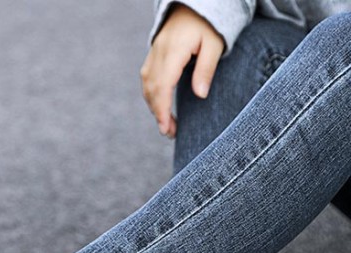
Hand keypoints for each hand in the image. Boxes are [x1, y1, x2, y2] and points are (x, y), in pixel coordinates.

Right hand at [140, 3, 224, 137]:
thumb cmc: (208, 23)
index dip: (162, 110)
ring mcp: (153, 53)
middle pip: (152, 89)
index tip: (165, 128)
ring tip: (166, 123)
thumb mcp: (214, 44)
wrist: (193, 3)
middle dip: (158, 113)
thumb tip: (200, 95)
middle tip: (170, 132)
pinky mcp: (152, 55)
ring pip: (147, 86)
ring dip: (154, 107)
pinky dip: (152, 96)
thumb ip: (206, 69)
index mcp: (173, 50)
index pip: (163, 86)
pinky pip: (147, 79)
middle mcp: (158, 53)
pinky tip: (160, 106)